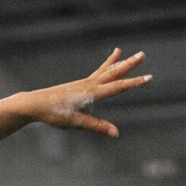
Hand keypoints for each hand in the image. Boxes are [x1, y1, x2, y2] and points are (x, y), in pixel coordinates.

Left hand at [25, 48, 150, 137]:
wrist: (36, 104)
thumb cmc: (55, 114)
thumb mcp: (77, 123)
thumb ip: (97, 126)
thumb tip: (116, 134)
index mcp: (92, 94)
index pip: (118, 87)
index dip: (134, 83)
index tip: (149, 77)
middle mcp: (90, 85)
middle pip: (113, 73)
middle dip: (129, 65)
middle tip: (143, 54)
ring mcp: (84, 83)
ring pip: (105, 70)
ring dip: (118, 62)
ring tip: (123, 51)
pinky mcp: (79, 85)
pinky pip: (97, 73)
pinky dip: (106, 66)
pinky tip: (110, 61)